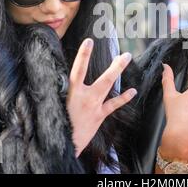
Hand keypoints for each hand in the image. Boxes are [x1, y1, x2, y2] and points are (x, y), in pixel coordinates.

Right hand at [66, 38, 136, 156]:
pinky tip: (133, 91)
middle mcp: (86, 97)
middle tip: (126, 54)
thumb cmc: (56, 121)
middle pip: (105, 78)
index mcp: (72, 93)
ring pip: (110, 86)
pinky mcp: (99, 116)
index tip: (89, 41)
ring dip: (118, 72)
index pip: (78, 70)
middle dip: (116, 65)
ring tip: (126, 59)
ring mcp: (95, 106)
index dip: (83, 55)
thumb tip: (60, 77)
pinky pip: (113, 105)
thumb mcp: (54, 103)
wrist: (62, 145)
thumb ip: (61, 90)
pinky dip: (123, 98)